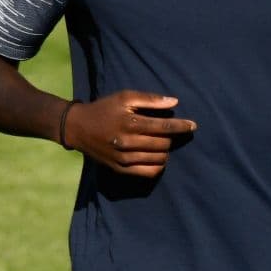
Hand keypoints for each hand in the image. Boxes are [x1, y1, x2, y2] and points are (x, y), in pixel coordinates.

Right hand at [64, 90, 196, 177]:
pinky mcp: (120, 168)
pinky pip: (149, 172)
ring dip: (166, 150)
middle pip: (163, 144)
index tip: (193, 125)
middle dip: (172, 137)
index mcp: (130, 123)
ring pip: (159, 159)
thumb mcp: (125, 97)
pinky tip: (158, 156)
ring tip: (162, 142)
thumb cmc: (105, 108)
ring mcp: (123, 158)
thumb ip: (150, 99)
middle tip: (170, 132)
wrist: (77, 127)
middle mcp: (127, 143)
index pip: (164, 127)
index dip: (182, 126)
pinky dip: (159, 165)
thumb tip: (175, 102)